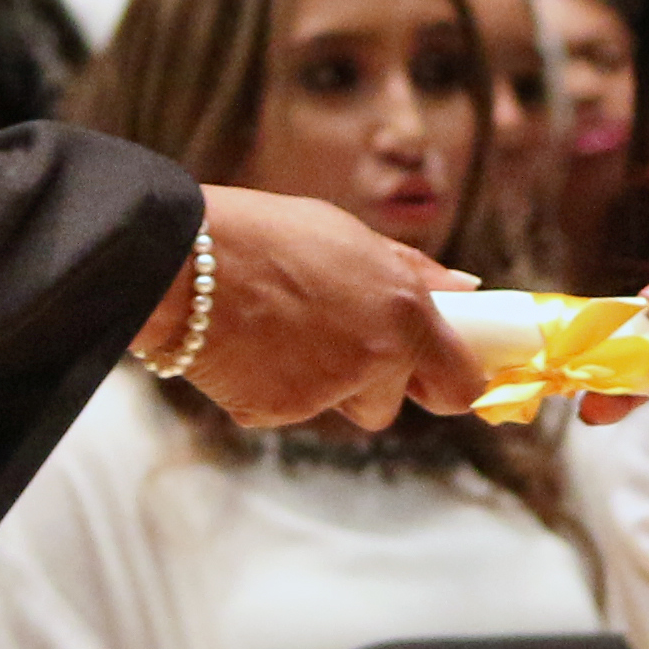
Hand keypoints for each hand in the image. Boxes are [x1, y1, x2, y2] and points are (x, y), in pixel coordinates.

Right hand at [171, 189, 479, 430]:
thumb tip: (466, 290)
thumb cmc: (265, 234)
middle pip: (390, 404)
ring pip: (336, 404)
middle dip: (371, 382)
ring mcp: (325, 392)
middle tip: (335, 337)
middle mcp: (374, 359)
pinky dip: (272, 385)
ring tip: (278, 326)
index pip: (461, 384)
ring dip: (320, 381)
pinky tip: (248, 343)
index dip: (454, 382)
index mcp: (402, 312)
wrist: (182, 260)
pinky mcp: (277, 414)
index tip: (443, 373)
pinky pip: (286, 409)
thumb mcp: (348, 236)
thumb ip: (412, 271)